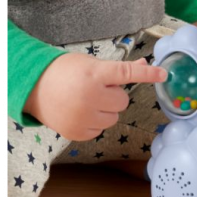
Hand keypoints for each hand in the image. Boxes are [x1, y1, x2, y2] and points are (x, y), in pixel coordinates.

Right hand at [23, 54, 167, 141]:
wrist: (32, 87)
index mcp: (93, 75)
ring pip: (113, 117)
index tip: (164, 74)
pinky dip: (94, 122)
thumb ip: (119, 68)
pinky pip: (101, 129)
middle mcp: (89, 97)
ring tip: (86, 100)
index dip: (147, 73)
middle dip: (114, 96)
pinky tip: (80, 112)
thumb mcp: (91, 64)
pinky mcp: (77, 132)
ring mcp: (83, 117)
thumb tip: (145, 64)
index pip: (126, 73)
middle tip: (96, 89)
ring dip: (106, 110)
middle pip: (122, 101)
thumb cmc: (64, 72)